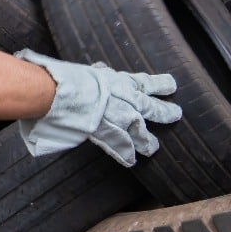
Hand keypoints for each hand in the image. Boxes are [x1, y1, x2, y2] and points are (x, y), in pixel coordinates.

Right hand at [14, 49, 181, 165]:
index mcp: (115, 80)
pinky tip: (132, 161)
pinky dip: (125, 153)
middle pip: (148, 106)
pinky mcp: (104, 131)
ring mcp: (113, 115)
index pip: (142, 82)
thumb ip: (94, 74)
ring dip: (146, 139)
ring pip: (138, 128)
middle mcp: (120, 97)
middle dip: (163, 111)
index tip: (172, 86)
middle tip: (176, 114)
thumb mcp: (83, 71)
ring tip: (154, 147)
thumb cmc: (61, 77)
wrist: (54, 91)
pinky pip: (119, 144)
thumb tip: (99, 71)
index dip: (158, 84)